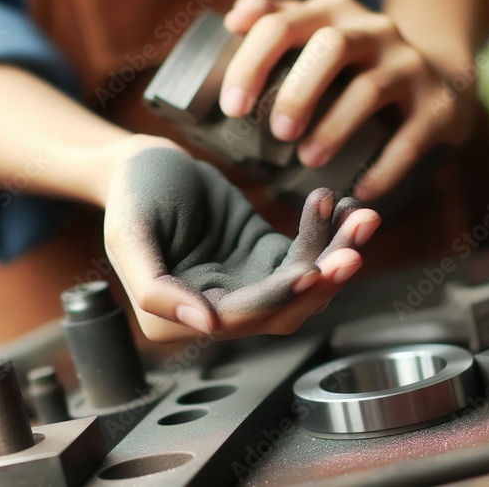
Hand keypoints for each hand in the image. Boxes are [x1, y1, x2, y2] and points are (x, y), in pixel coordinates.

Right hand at [102, 137, 379, 341]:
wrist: (144, 160)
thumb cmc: (131, 192)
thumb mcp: (128, 235)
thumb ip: (154, 288)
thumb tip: (205, 327)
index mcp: (176, 319)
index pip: (240, 318)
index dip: (279, 296)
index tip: (314, 270)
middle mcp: (215, 312)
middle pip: (283, 307)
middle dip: (322, 279)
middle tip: (354, 246)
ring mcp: (243, 285)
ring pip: (301, 285)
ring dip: (334, 255)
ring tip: (361, 217)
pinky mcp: (263, 258)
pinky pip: (304, 253)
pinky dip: (327, 233)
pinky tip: (343, 205)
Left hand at [218, 0, 476, 200]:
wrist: (441, 73)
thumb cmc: (357, 61)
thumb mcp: (320, 29)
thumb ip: (276, 20)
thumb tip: (231, 20)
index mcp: (331, 13)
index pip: (282, 24)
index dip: (252, 63)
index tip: (232, 107)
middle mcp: (373, 30)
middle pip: (332, 46)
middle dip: (299, 90)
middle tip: (276, 132)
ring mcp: (409, 65)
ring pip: (372, 89)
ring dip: (336, 126)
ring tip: (308, 159)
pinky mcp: (438, 104)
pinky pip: (413, 135)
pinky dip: (386, 165)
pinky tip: (361, 189)